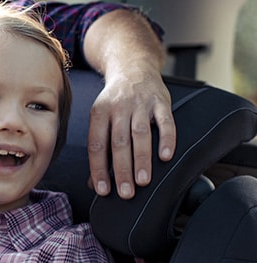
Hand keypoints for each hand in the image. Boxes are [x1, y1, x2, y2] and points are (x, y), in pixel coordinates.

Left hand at [87, 66, 175, 198]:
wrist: (133, 69)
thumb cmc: (114, 101)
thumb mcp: (101, 119)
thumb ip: (99, 150)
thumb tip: (95, 183)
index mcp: (99, 113)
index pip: (97, 145)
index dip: (98, 168)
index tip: (103, 190)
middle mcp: (118, 107)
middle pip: (118, 142)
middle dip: (122, 170)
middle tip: (126, 192)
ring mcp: (140, 104)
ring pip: (140, 134)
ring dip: (142, 159)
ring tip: (143, 181)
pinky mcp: (160, 101)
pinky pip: (165, 122)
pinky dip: (166, 139)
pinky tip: (166, 157)